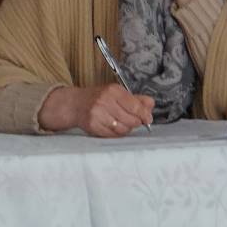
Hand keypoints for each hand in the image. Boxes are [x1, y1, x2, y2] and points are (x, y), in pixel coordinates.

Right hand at [38, 83, 154, 137]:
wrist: (74, 104)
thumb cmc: (98, 98)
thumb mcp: (116, 93)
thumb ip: (135, 99)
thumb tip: (151, 104)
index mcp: (113, 90)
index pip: (135, 106)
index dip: (144, 115)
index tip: (148, 119)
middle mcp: (104, 101)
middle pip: (131, 119)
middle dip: (136, 122)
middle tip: (135, 121)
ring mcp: (97, 114)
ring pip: (123, 129)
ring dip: (126, 129)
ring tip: (122, 123)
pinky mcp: (93, 126)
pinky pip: (113, 135)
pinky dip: (116, 133)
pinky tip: (113, 127)